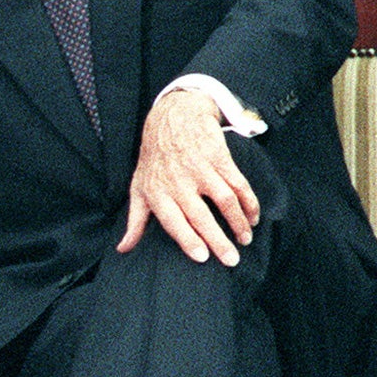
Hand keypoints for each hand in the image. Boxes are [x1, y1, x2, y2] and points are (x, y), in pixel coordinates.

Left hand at [119, 88, 259, 264]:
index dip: (188, 240)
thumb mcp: (138, 187)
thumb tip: (123, 249)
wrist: (173, 116)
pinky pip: (238, 183)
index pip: (173, 221)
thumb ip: (135, 221)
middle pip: (201, 216)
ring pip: (225, 200)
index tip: (202, 258)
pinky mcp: (219, 157)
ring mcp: (200, 169)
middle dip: (218, 240)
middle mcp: (179, 182)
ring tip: (245, 239)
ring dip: (238, 222)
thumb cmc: (154, 158)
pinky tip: (253, 216)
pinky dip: (249, 202)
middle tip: (231, 260)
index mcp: (157, 192)